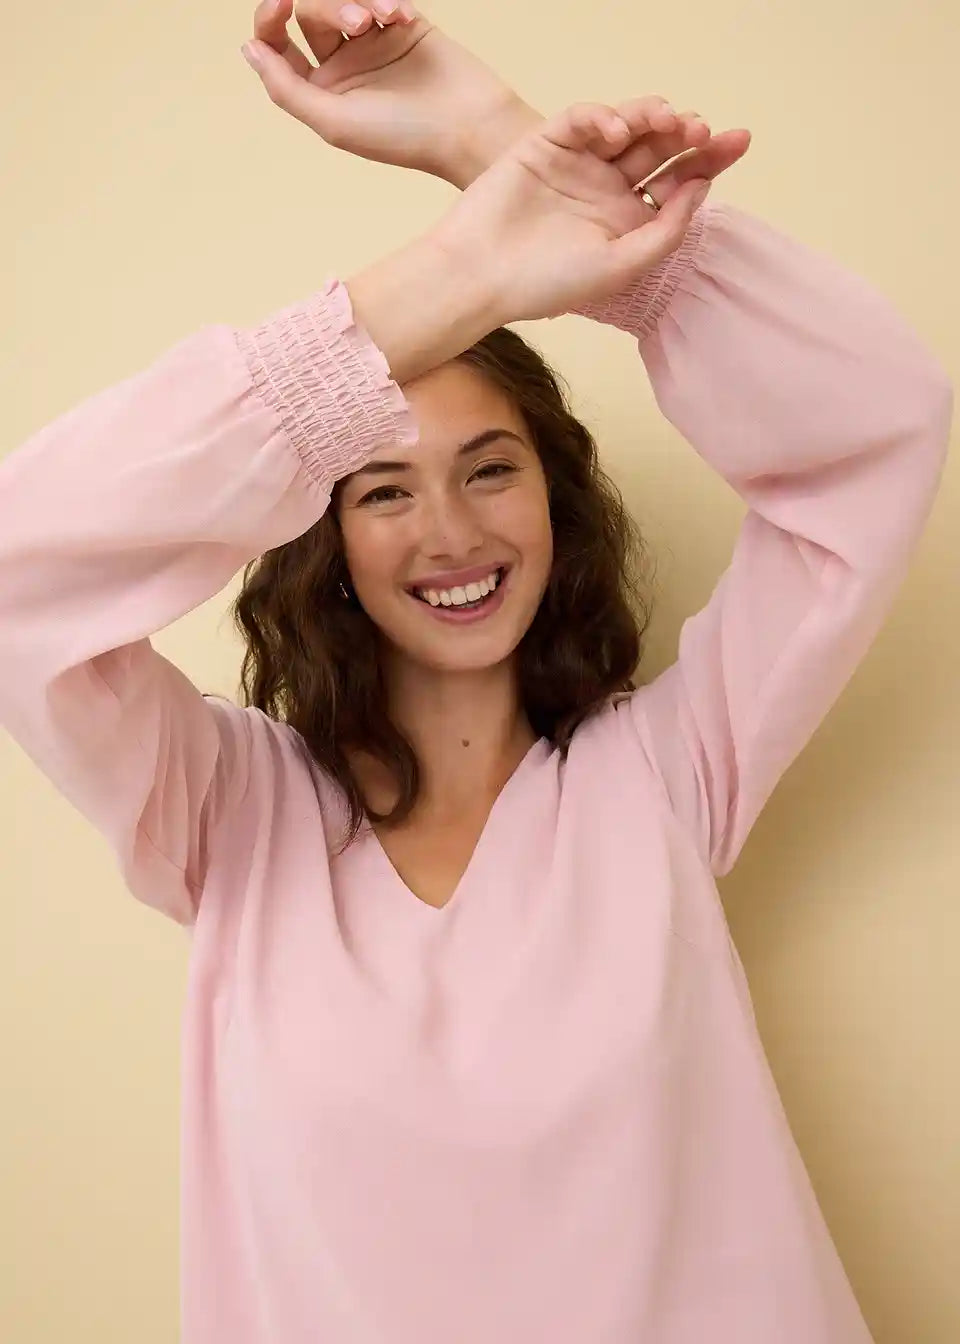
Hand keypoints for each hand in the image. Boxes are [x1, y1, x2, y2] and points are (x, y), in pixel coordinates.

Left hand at [242, 1, 538, 185]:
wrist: (469, 126)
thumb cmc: (404, 135)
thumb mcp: (333, 122)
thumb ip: (285, 88)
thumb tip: (250, 51)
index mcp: (321, 93)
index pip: (278, 45)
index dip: (270, 17)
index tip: (280, 2)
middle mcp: (343, 66)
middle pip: (310, 13)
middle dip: (328, 5)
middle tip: (358, 19)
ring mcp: (372, 44)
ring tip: (379, 15)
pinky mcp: (403, 25)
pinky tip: (400, 13)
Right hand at [429, 101, 749, 322]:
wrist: (480, 275)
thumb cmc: (547, 283)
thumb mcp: (623, 265)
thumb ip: (667, 230)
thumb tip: (702, 186)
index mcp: (627, 221)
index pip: (677, 181)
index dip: (709, 159)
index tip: (738, 140)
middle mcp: (606, 190)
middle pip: (659, 148)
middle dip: (686, 132)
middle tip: (702, 129)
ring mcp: (577, 164)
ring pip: (627, 126)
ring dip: (651, 116)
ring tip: (667, 121)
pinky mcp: (546, 143)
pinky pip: (584, 118)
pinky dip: (604, 116)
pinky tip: (616, 132)